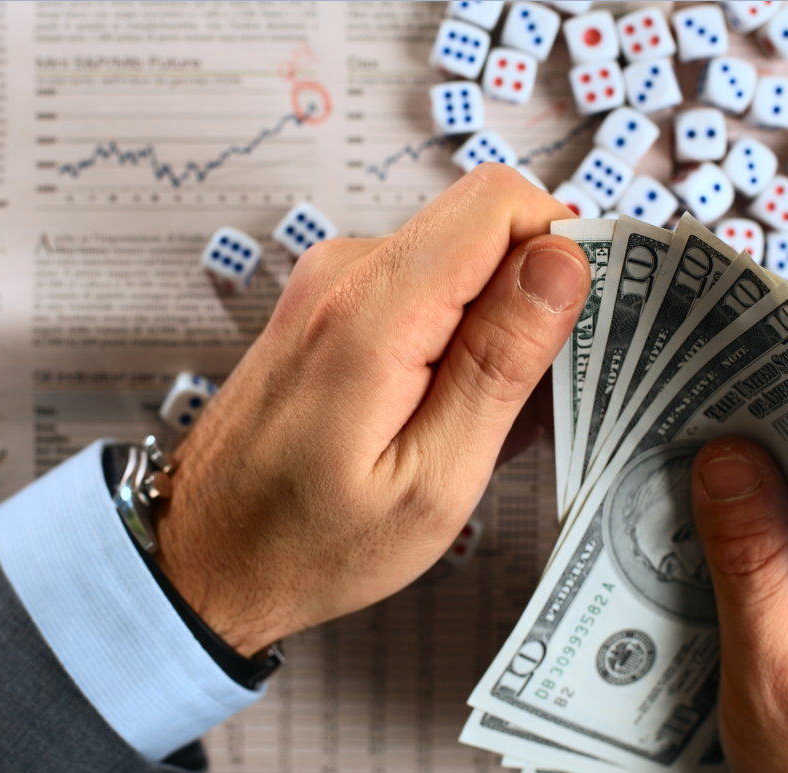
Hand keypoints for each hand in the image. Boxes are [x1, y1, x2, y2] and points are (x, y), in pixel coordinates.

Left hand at [154, 165, 589, 656]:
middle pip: (484, 227)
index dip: (564, 247)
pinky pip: (422, 288)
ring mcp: (331, 282)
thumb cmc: (310, 542)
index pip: (501, 204)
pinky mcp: (330, 302)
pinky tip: (443, 413)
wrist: (204, 554)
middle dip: (533, 299)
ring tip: (480, 423)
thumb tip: (563, 261)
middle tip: (535, 397)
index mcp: (373, 310)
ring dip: (493, 330)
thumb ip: (500, 362)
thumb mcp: (433, 480)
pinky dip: (454, 340)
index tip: (584, 323)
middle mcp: (345, 272)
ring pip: (459, 260)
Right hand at [689, 437, 787, 772]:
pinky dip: (768, 518)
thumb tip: (725, 457)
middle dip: (756, 441)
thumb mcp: (775, 671)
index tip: (712, 377)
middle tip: (674, 422)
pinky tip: (714, 520)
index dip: (781, 407)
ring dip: (754, 481)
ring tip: (680, 465)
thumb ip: (752, 560)